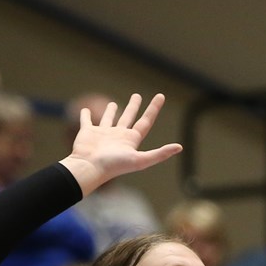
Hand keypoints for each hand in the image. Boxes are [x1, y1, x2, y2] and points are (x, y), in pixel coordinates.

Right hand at [59, 93, 181, 194]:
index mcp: (131, 140)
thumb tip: (180, 147)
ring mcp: (102, 134)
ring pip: (109, 119)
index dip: (154, 109)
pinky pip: (86, 121)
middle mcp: (118, 136)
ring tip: (112, 103)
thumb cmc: (114, 165)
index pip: (146, 121)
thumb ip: (160, 154)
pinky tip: (85, 110)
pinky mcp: (87, 133)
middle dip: (134, 106)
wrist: (90, 169)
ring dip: (111, 111)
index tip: (160, 96)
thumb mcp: (140, 160)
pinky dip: (85, 115)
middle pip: (128, 118)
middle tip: (137, 96)